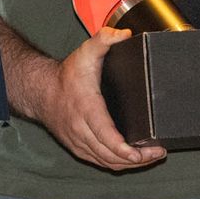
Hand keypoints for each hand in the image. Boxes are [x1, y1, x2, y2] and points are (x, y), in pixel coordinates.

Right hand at [37, 27, 167, 170]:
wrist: (40, 91)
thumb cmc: (67, 75)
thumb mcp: (85, 51)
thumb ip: (105, 39)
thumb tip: (125, 34)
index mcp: (86, 108)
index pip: (105, 135)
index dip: (122, 149)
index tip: (139, 154)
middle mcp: (80, 129)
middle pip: (109, 154)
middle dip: (136, 159)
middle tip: (158, 153)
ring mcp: (78, 141)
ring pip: (105, 162)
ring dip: (129, 164)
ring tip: (152, 157)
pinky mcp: (78, 147)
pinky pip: (98, 162)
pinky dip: (116, 164)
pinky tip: (133, 161)